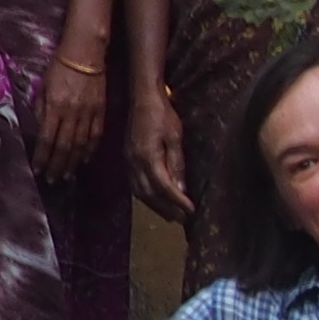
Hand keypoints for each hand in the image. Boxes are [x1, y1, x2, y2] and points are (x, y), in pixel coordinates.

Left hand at [28, 48, 108, 181]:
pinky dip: (90, 150)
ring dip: (73, 162)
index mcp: (55, 106)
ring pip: (81, 144)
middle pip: (64, 146)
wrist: (86, 53)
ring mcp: (89, 113)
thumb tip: (39, 132)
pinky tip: (84, 160)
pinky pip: (96, 135)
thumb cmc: (59, 67)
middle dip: (57, 166)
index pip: (47, 139)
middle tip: (52, 180)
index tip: (37, 170)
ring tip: (67, 175)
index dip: (42, 157)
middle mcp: (72, 113)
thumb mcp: (43, 87)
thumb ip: (40, 110)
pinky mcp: (101, 110)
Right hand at [126, 84, 192, 217]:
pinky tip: (155, 200)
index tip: (191, 211)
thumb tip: (181, 190)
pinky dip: (146, 197)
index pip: (163, 187)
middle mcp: (134, 163)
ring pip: (140, 192)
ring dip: (155, 206)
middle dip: (166, 209)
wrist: (142, 99)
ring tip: (170, 216)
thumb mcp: (175, 137)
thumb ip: (176, 164)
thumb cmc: (163, 115)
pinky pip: (135, 185)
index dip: (177, 202)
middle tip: (182, 220)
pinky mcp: (127, 159)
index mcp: (148, 157)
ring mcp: (128, 162)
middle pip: (149, 194)